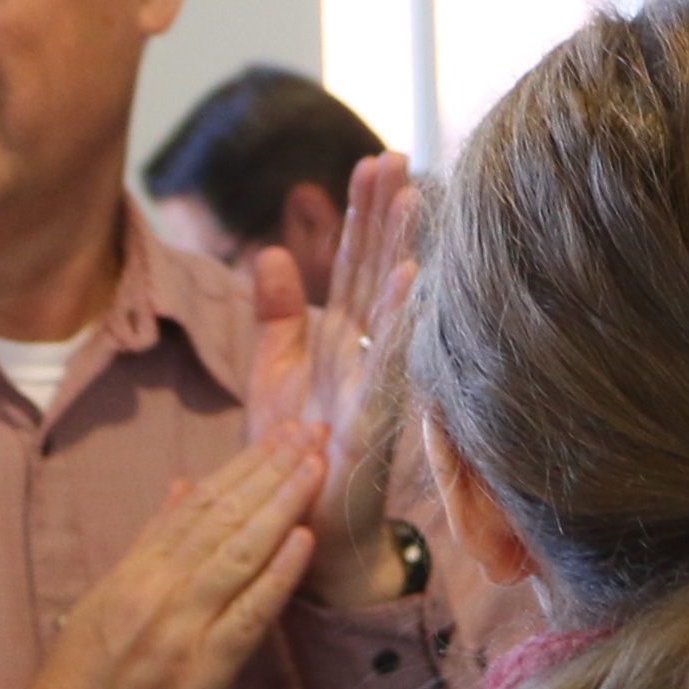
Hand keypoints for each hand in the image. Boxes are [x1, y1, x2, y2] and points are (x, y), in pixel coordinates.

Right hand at [0, 430, 324, 688]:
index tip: (282, 434)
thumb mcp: (105, 597)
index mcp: (134, 570)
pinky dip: (278, 573)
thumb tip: (181, 487)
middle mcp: (156, 589)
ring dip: (283, 504)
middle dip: (272, 469)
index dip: (244, 464)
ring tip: (318, 464)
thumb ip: (149, 544)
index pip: (197, 503)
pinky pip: (247, 613)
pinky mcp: (202, 670)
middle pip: (223, 515)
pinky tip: (304, 538)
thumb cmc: (79, 681)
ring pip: (239, 551)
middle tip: (314, 429)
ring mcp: (180, 628)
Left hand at [254, 156, 424, 604]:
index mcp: (339, 340)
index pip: (352, 264)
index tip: (372, 160)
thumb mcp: (273, 373)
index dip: (361, 214)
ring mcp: (373, 387)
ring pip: (391, 308)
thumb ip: (276, 315)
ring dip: (404, 253)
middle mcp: (364, 356)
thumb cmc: (293, 457)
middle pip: (376, 271)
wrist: (305, 533)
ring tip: (415, 201)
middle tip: (396, 156)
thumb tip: (274, 252)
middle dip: (385, 215)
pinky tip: (412, 280)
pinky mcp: (373, 422)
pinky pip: (388, 365)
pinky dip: (401, 323)